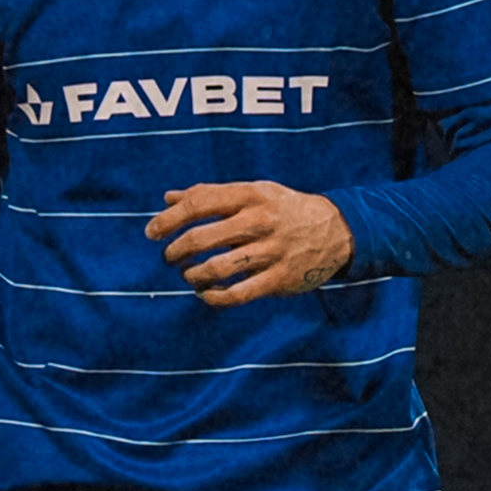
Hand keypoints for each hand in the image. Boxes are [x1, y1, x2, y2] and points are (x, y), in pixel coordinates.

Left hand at [146, 179, 352, 305]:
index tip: (152, 232)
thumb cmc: (284, 210)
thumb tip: (168, 198)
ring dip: (193, 275)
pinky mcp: (279, 279)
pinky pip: (237, 295)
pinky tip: (206, 293)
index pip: (199, 203)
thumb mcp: (253, 192)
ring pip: (216, 268)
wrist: (339, 230)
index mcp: (250, 195)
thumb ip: (211, 195)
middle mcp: (259, 221)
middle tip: (169, 257)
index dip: (169, 220)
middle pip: (202, 238)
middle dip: (175, 251)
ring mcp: (271, 251)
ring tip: (189, 274)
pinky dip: (213, 297)